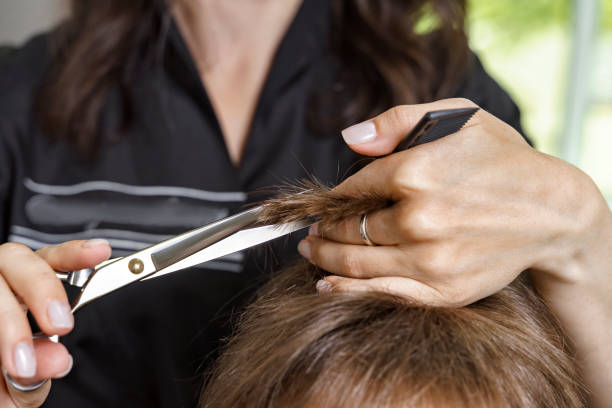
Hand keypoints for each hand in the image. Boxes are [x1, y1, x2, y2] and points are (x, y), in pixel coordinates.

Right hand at [0, 239, 110, 407]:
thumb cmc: (2, 382)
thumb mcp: (25, 382)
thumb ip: (42, 366)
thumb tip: (58, 360)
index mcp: (25, 288)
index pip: (52, 260)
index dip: (74, 253)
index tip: (99, 250)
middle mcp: (0, 281)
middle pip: (17, 260)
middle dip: (42, 288)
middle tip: (61, 325)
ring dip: (10, 321)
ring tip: (21, 364)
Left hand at [298, 98, 610, 306]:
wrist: (552, 210)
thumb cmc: (502, 160)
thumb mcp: (457, 118)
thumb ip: (396, 121)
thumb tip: (349, 138)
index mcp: (416, 172)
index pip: (351, 191)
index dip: (329, 201)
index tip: (319, 207)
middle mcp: (420, 219)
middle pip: (350, 230)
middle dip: (322, 232)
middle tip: (308, 233)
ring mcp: (432, 260)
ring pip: (357, 264)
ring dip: (325, 259)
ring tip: (311, 252)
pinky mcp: (445, 290)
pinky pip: (382, 294)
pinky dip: (346, 292)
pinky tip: (326, 286)